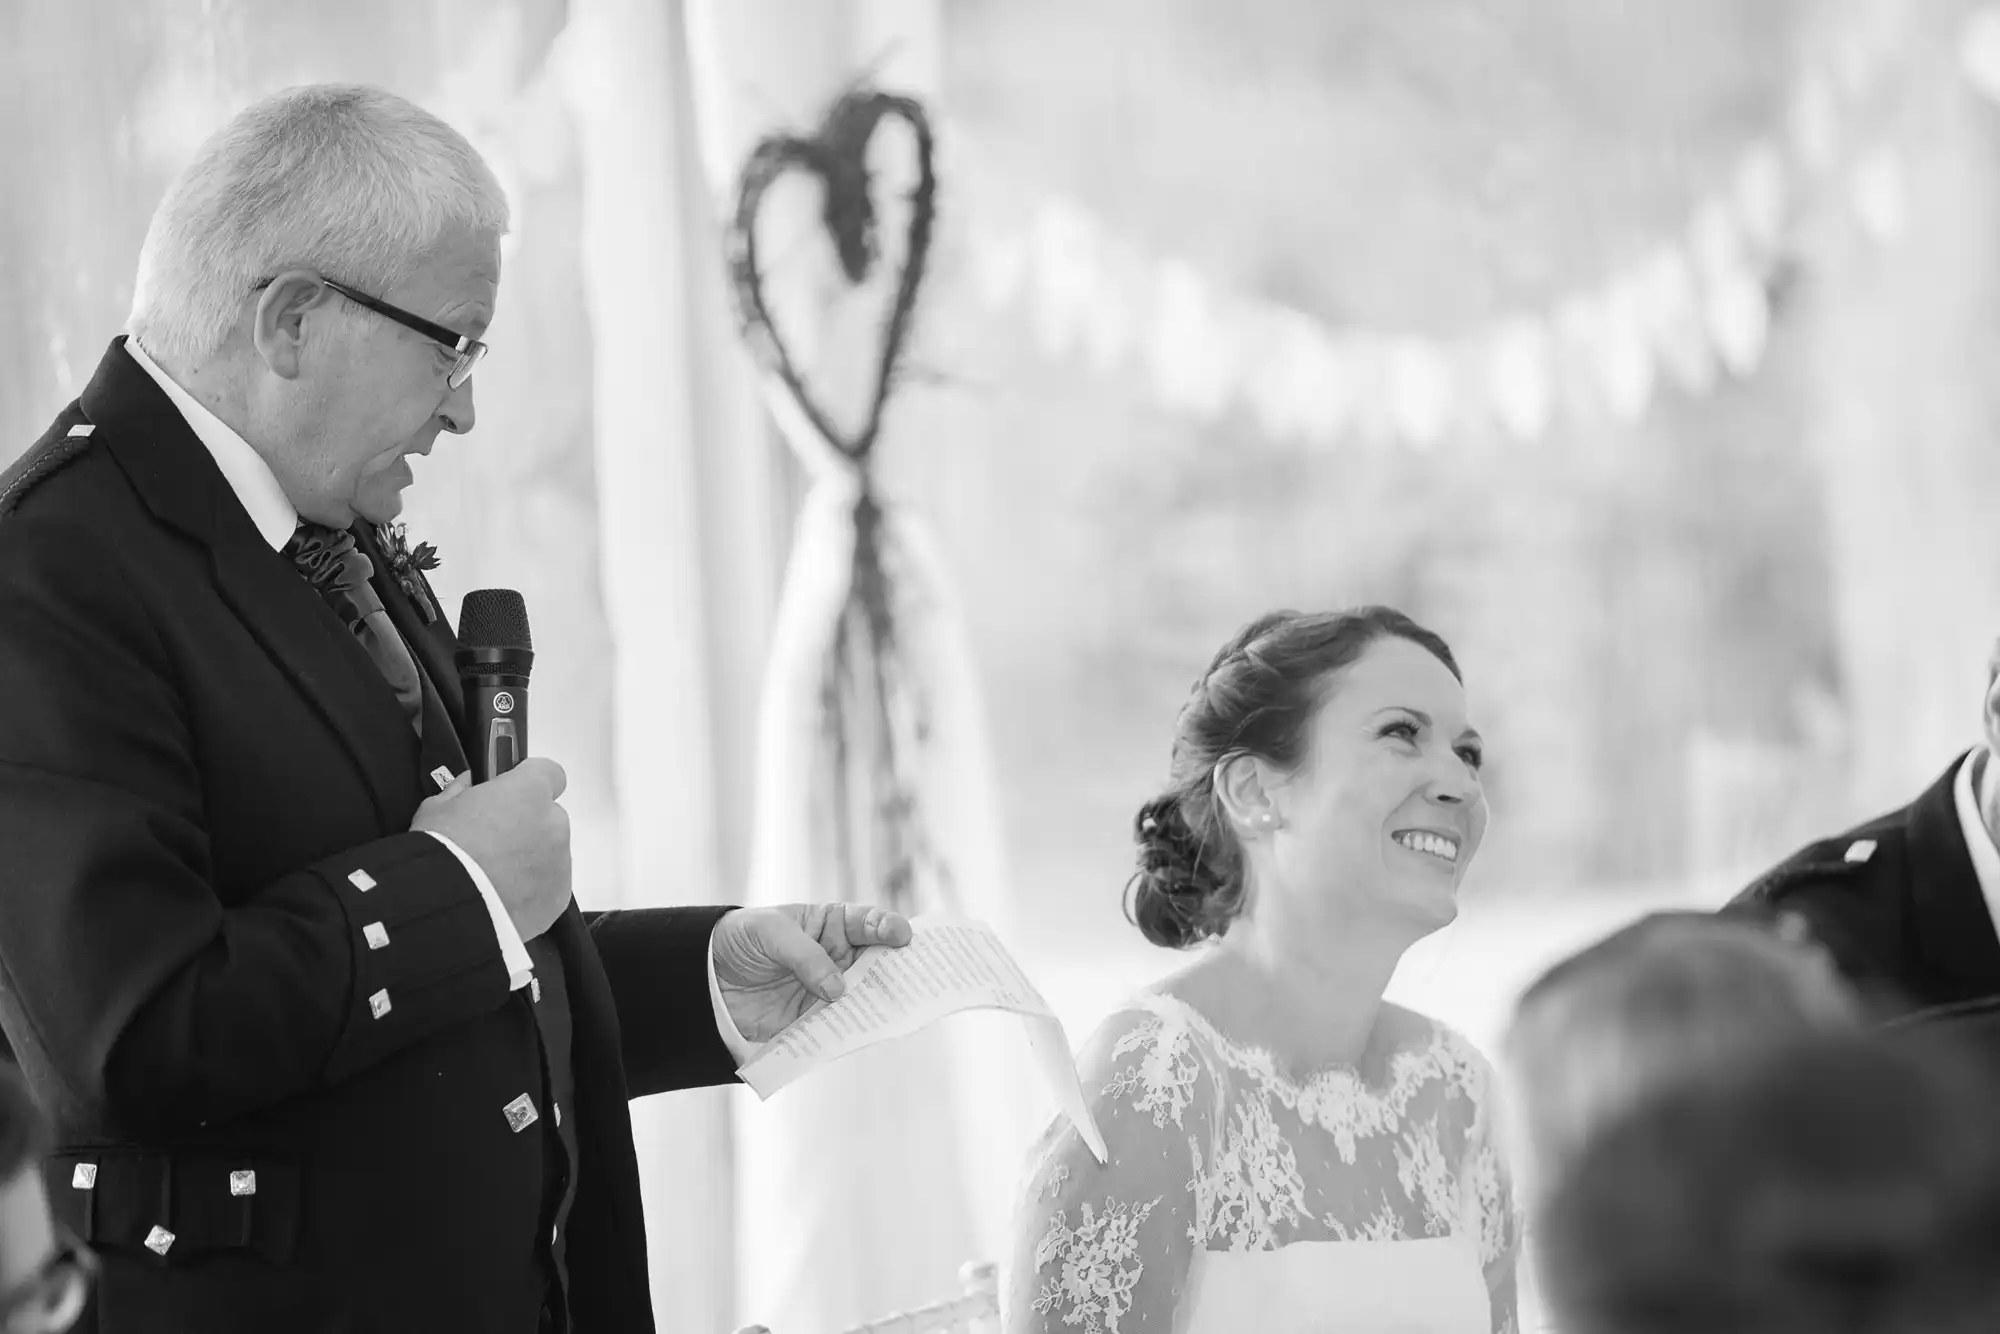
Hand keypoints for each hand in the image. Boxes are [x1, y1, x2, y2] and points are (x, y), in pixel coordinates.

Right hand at [411, 758, 571, 940]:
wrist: (448, 904)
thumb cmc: (442, 847)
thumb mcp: (436, 808)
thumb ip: (458, 792)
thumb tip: (466, 784)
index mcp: (529, 792)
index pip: (550, 774)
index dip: (531, 783)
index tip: (511, 796)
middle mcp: (554, 823)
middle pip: (548, 818)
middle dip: (527, 826)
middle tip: (493, 844)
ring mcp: (561, 861)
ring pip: (551, 853)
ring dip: (531, 859)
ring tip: (494, 879)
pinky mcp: (559, 896)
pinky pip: (549, 886)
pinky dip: (533, 891)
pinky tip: (504, 899)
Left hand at [712, 903, 911, 1042]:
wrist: (708, 976)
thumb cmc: (744, 938)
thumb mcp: (771, 933)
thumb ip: (805, 957)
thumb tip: (837, 989)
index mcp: (832, 924)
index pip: (867, 923)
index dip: (888, 927)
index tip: (902, 935)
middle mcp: (838, 957)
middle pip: (876, 964)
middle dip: (895, 971)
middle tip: (915, 979)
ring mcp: (828, 990)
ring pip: (861, 998)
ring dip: (875, 1005)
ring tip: (891, 1012)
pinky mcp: (813, 1020)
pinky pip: (836, 1026)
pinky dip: (847, 1032)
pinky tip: (857, 1035)